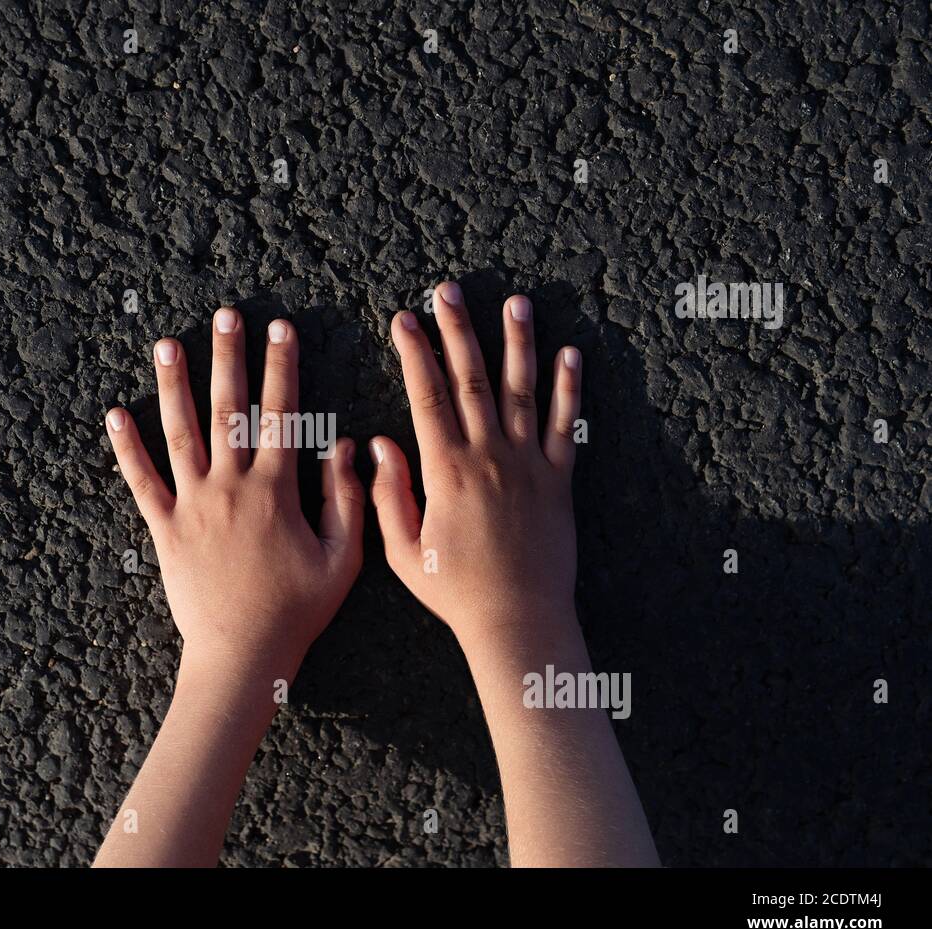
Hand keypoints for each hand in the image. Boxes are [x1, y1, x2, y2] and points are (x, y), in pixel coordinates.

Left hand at [105, 309, 363, 683]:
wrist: (242, 654)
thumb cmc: (298, 610)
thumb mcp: (343, 558)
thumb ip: (348, 499)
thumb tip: (347, 446)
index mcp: (277, 490)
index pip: (282, 414)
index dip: (282, 368)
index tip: (281, 330)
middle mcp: (231, 486)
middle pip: (229, 409)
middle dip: (229, 357)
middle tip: (226, 314)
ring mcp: (194, 505)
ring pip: (181, 433)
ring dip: (174, 385)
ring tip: (167, 343)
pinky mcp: (165, 529)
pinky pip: (142, 482)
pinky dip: (127, 449)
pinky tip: (115, 415)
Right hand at [370, 284, 582, 652]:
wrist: (517, 619)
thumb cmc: (453, 590)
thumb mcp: (401, 549)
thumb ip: (387, 494)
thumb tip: (379, 443)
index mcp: (444, 469)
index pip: (425, 395)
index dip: (413, 352)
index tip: (403, 318)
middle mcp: (488, 455)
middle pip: (471, 378)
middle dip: (457, 329)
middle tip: (448, 290)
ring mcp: (528, 464)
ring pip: (522, 389)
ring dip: (517, 342)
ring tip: (514, 302)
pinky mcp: (559, 480)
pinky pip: (565, 425)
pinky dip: (569, 388)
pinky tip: (569, 354)